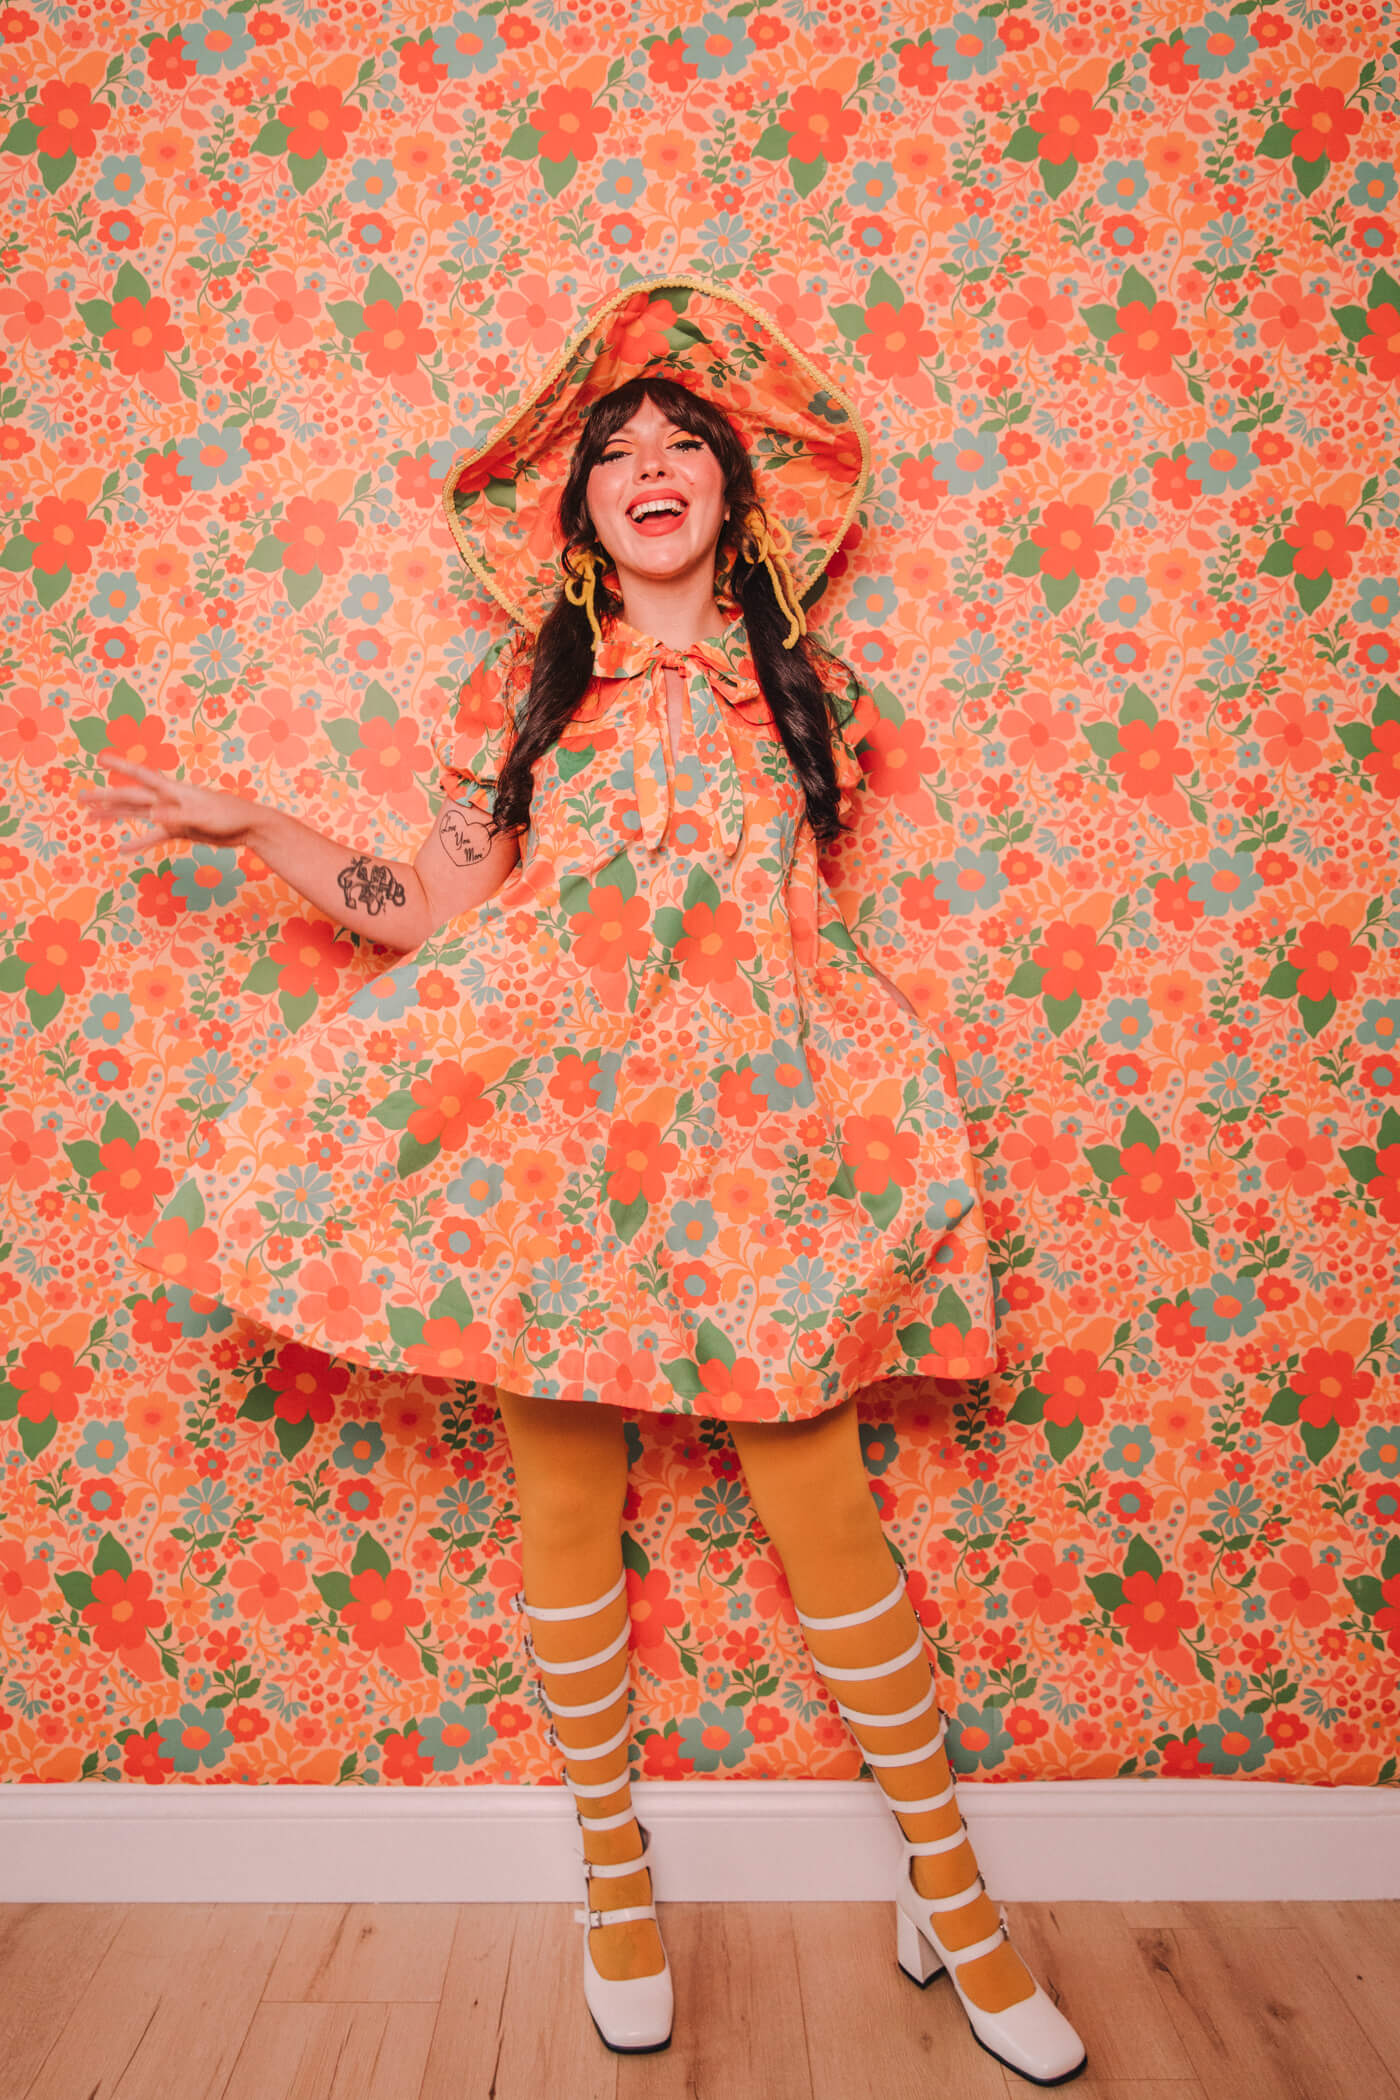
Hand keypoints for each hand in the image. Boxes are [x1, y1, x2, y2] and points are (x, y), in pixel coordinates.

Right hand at [75, 758, 261, 854]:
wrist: (249, 827)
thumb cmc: (230, 815)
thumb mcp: (204, 816)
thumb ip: (178, 816)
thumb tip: (153, 815)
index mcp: (173, 790)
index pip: (141, 775)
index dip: (120, 765)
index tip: (100, 758)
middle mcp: (168, 799)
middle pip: (131, 797)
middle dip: (106, 797)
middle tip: (80, 797)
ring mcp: (172, 814)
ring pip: (137, 814)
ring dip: (115, 815)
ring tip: (90, 817)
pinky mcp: (179, 829)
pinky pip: (153, 836)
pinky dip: (138, 842)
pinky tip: (121, 849)